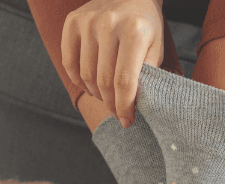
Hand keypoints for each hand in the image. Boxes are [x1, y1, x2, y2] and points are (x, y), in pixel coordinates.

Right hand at [61, 0, 165, 127]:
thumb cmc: (145, 25)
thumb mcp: (155, 48)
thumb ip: (145, 76)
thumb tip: (130, 108)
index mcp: (134, 31)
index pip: (124, 81)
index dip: (124, 106)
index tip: (127, 121)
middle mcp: (109, 24)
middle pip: (103, 81)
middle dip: (111, 103)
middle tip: (117, 110)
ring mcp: (88, 22)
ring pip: (85, 75)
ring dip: (95, 93)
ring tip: (105, 95)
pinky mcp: (72, 22)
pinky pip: (69, 63)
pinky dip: (79, 80)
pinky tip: (90, 83)